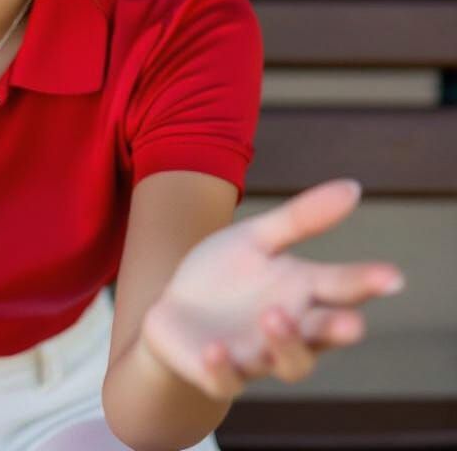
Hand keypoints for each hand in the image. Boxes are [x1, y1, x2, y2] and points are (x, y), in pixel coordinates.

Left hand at [139, 178, 405, 399]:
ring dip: (284, 343)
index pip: (341, 288)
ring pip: (286, 363)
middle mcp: (289, 331)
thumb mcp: (256, 239)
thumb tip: (354, 186)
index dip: (366, 282)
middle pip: (323, 334)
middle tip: (352, 322)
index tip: (392, 275)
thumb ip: (302, 218)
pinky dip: (222, 367)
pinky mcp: (217, 373)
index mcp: (302, 293)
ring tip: (274, 316)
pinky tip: (215, 349)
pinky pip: (225, 380)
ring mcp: (255, 356)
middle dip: (337, 329)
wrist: (172, 313)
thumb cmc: (224, 276)